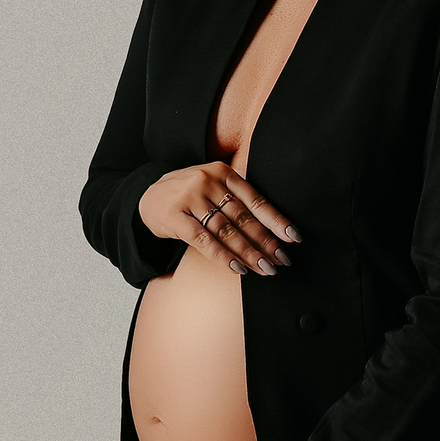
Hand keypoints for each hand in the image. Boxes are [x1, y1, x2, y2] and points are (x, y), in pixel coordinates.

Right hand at [137, 162, 300, 277]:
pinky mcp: (175, 216)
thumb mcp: (211, 185)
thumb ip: (235, 198)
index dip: (275, 220)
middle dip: (265, 241)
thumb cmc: (187, 195)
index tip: (292, 237)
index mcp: (222, 172)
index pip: (255, 199)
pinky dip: (222, 256)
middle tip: (282, 260)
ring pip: (226, 230)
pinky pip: (203, 240)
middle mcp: (208, 181)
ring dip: (248, 252)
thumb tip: (270, 228)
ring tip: (265, 268)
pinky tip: (238, 268)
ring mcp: (190, 198)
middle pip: (243, 217)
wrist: (146, 196)